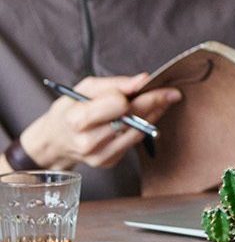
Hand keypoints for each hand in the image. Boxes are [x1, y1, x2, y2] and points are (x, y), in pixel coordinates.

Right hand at [17, 74, 181, 171]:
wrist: (56, 140)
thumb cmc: (70, 109)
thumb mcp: (84, 89)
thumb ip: (114, 84)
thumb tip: (143, 79)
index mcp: (77, 119)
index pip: (118, 105)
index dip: (134, 94)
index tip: (150, 84)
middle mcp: (88, 141)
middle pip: (132, 119)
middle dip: (155, 103)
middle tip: (172, 92)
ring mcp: (99, 155)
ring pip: (138, 132)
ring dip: (154, 115)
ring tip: (164, 101)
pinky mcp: (108, 162)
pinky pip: (134, 142)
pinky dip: (143, 127)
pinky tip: (147, 117)